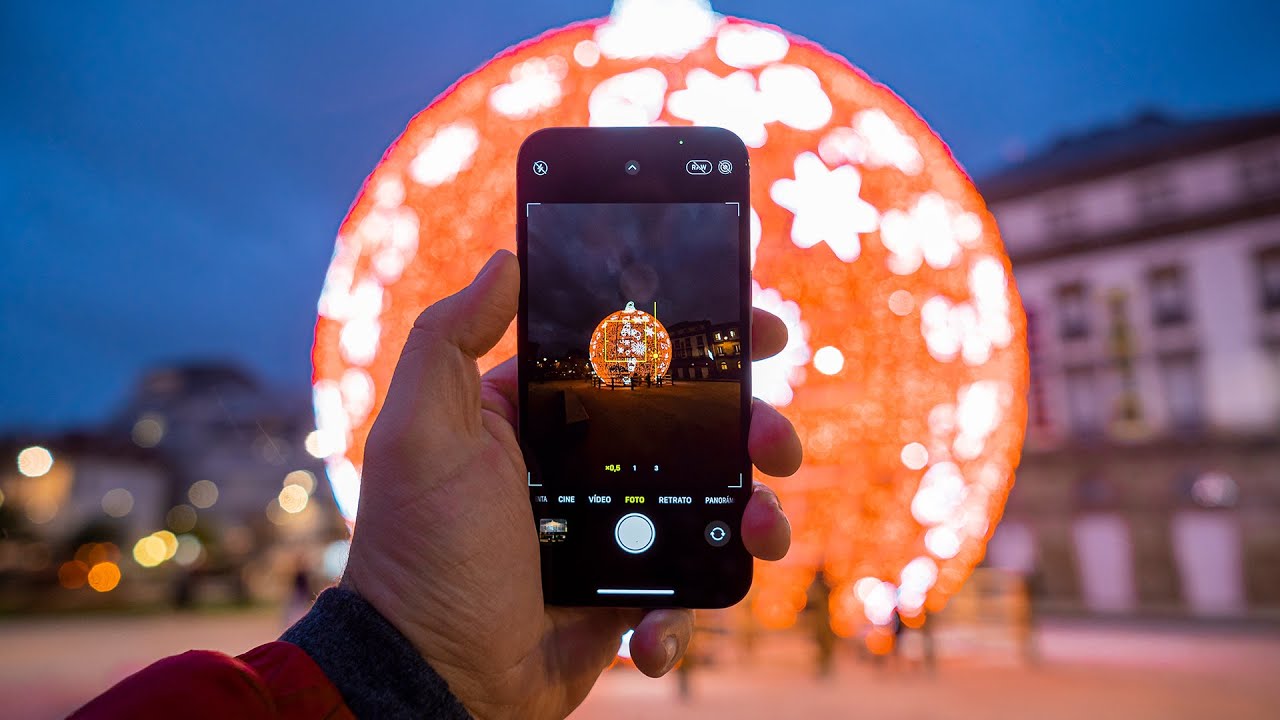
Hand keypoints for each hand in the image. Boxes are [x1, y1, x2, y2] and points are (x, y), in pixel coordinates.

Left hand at [341, 250, 800, 719]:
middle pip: (692, 425)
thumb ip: (449, 341)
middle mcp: (583, 463)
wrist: (433, 676)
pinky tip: (652, 631)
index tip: (754, 328)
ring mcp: (613, 528)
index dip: (698, 338)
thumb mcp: (421, 434)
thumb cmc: (422, 551)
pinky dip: (685, 612)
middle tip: (776, 440)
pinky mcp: (628, 589)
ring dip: (754, 513)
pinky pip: (685, 588)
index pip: (631, 357)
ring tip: (762, 530)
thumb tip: (504, 261)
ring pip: (710, 502)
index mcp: (541, 414)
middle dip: (750, 425)